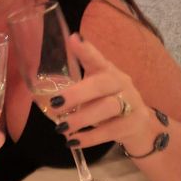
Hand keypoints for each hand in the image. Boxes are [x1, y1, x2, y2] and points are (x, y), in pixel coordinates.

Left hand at [51, 34, 155, 152]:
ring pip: (108, 107)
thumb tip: (39, 96)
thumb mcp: (93, 92)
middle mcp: (121, 82)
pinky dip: (90, 137)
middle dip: (77, 94)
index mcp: (107, 71)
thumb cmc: (107, 104)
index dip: (85, 49)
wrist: (140, 128)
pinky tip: (73, 141)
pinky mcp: (134, 124)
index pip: (97, 58)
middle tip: (55, 104)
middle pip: (101, 84)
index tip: (73, 39)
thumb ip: (74, 89)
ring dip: (81, 118)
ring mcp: (132, 102)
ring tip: (61, 128)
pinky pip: (111, 131)